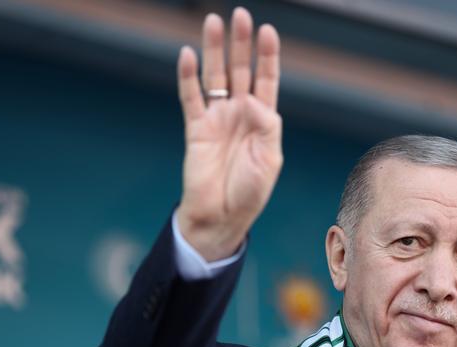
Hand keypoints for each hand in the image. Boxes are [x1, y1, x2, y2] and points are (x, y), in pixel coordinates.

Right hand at [176, 8, 282, 260]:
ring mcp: (216, 118)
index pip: (266, 79)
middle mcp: (239, 113)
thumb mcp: (270, 160)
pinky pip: (190, 97)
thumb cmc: (249, 192)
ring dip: (214, 49)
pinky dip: (187, 76)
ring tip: (213, 22)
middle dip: (241, 43)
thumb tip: (252, 100)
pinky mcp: (196, 128)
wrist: (221, 216)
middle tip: (240, 15)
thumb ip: (266, 127)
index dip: (267, 55)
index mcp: (263, 120)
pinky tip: (186, 55)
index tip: (267, 31)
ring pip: (215, 76)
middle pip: (240, 70)